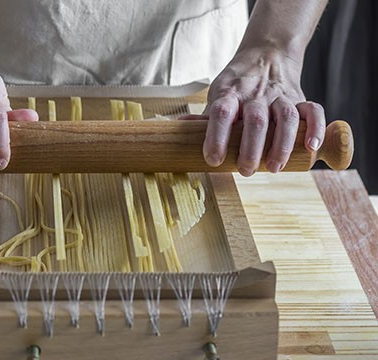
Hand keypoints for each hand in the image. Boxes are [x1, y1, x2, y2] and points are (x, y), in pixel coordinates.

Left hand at [190, 47, 324, 175]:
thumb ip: (204, 117)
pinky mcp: (300, 97)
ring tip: (274, 167)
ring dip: (282, 144)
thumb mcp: (217, 94)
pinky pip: (314, 111)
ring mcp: (280, 95)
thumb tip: (177, 130)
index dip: (216, 137)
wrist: (266, 55)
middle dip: (251, 148)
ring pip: (286, 117)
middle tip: (246, 171)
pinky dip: (315, 129)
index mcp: (230, 94)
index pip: (221, 114)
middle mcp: (256, 95)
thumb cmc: (237, 85)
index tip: (213, 160)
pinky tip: (310, 148)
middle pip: (256, 120)